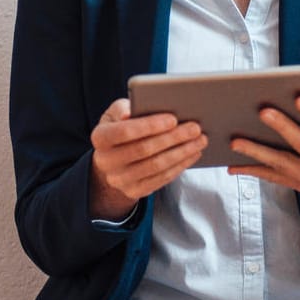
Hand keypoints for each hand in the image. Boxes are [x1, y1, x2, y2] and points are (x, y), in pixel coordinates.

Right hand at [89, 98, 207, 220]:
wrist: (112, 159)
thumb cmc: (120, 127)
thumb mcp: (116, 113)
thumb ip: (124, 108)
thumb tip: (132, 112)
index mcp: (100, 137)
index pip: (125, 131)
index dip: (150, 125)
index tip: (173, 118)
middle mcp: (106, 161)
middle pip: (144, 150)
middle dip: (173, 138)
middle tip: (195, 128)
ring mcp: (119, 180)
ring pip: (156, 166)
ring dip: (182, 153)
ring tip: (200, 140)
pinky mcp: (133, 191)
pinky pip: (161, 179)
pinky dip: (180, 166)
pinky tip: (192, 154)